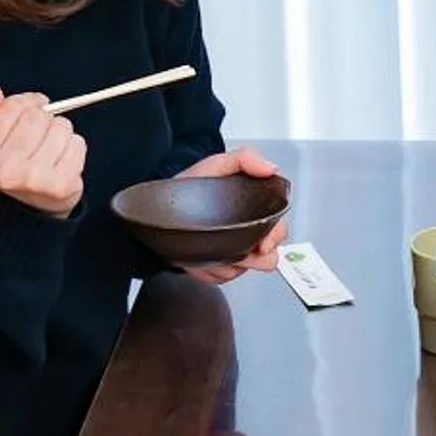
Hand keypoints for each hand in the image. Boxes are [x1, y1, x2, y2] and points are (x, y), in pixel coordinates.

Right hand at [0, 86, 85, 216]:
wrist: (32, 205)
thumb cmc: (13, 161)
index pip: (14, 107)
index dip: (27, 103)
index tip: (32, 108)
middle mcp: (5, 169)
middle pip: (38, 117)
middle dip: (44, 118)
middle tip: (41, 132)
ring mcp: (33, 179)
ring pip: (61, 127)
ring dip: (60, 131)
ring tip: (50, 147)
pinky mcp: (61, 186)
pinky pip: (78, 144)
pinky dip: (74, 146)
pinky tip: (62, 159)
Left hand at [173, 147, 287, 281]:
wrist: (156, 214)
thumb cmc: (186, 189)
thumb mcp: (214, 166)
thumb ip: (243, 159)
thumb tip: (269, 168)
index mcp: (254, 206)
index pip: (279, 223)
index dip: (276, 233)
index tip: (264, 241)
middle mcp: (249, 229)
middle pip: (271, 251)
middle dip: (259, 254)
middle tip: (244, 251)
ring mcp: (236, 250)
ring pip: (251, 267)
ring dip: (237, 262)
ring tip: (221, 253)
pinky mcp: (221, 267)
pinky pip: (228, 276)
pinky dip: (218, 270)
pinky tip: (208, 258)